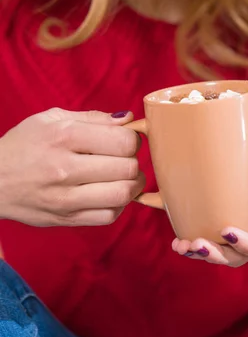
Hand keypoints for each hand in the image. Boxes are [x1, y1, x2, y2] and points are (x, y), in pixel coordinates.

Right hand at [0, 108, 144, 226]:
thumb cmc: (24, 145)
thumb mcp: (51, 119)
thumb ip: (93, 118)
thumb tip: (128, 119)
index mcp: (63, 136)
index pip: (123, 141)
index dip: (133, 140)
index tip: (125, 140)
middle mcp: (65, 168)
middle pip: (127, 168)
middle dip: (134, 161)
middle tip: (124, 159)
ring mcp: (65, 197)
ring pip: (123, 194)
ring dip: (132, 184)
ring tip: (124, 177)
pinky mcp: (66, 218)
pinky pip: (109, 216)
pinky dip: (119, 205)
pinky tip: (110, 194)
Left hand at [172, 132, 247, 266]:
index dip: (247, 244)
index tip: (226, 231)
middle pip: (240, 258)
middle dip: (218, 254)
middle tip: (198, 243)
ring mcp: (245, 240)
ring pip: (224, 257)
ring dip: (202, 254)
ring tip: (181, 246)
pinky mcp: (229, 235)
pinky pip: (214, 247)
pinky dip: (195, 248)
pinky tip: (178, 243)